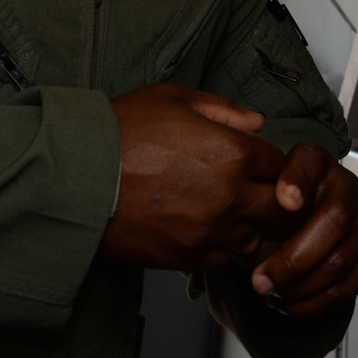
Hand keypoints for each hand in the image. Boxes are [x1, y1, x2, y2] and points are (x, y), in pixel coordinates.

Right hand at [100, 84, 289, 270]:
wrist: (75, 178)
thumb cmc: (119, 132)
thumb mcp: (172, 99)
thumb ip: (222, 109)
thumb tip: (256, 122)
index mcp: (233, 152)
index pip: (281, 164)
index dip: (272, 161)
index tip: (258, 162)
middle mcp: (230, 196)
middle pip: (281, 208)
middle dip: (275, 198)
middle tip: (256, 191)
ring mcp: (210, 231)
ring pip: (255, 238)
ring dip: (248, 225)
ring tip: (225, 210)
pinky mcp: (188, 258)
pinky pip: (223, 259)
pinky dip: (220, 246)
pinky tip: (202, 228)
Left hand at [245, 145, 357, 316]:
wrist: (301, 218)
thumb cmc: (276, 206)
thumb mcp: (261, 192)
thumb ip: (263, 194)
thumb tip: (286, 204)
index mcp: (317, 163)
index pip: (310, 165)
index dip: (299, 181)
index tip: (285, 202)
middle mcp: (348, 186)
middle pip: (334, 223)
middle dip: (294, 261)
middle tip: (259, 282)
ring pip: (342, 262)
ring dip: (302, 288)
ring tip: (271, 296)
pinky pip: (352, 285)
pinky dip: (317, 302)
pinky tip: (290, 304)